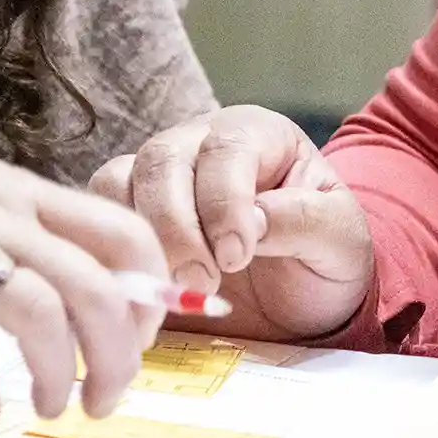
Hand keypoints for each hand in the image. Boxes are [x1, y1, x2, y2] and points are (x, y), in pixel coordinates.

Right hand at [0, 48, 165, 425]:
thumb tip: (6, 341)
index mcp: (23, 192)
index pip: (124, 234)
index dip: (151, 293)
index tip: (143, 339)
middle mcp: (0, 215)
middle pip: (98, 288)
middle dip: (119, 356)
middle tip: (105, 399)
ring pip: (41, 313)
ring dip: (57, 374)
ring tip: (48, 407)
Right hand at [88, 106, 372, 342]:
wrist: (304, 302)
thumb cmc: (326, 258)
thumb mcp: (340, 240)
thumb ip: (303, 221)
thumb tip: (252, 224)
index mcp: (256, 135)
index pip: (226, 148)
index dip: (225, 202)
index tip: (237, 257)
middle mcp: (198, 144)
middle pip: (163, 159)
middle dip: (177, 226)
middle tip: (203, 282)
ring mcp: (157, 180)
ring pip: (118, 181)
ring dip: (139, 238)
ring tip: (174, 288)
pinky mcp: (128, 220)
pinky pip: (97, 217)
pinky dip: (110, 252)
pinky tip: (145, 289)